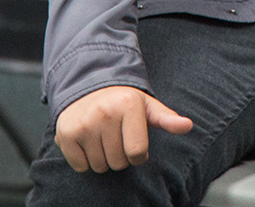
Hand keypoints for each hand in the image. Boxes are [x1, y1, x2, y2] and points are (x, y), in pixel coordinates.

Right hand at [55, 85, 193, 172]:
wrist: (88, 88)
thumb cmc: (123, 102)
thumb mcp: (147, 106)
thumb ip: (167, 118)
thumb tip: (188, 126)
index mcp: (129, 104)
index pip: (137, 153)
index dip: (138, 154)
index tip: (135, 142)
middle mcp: (105, 112)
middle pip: (118, 162)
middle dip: (120, 156)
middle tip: (116, 137)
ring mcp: (84, 123)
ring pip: (99, 166)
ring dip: (103, 159)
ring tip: (103, 138)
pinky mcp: (66, 134)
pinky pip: (80, 166)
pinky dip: (85, 160)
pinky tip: (88, 141)